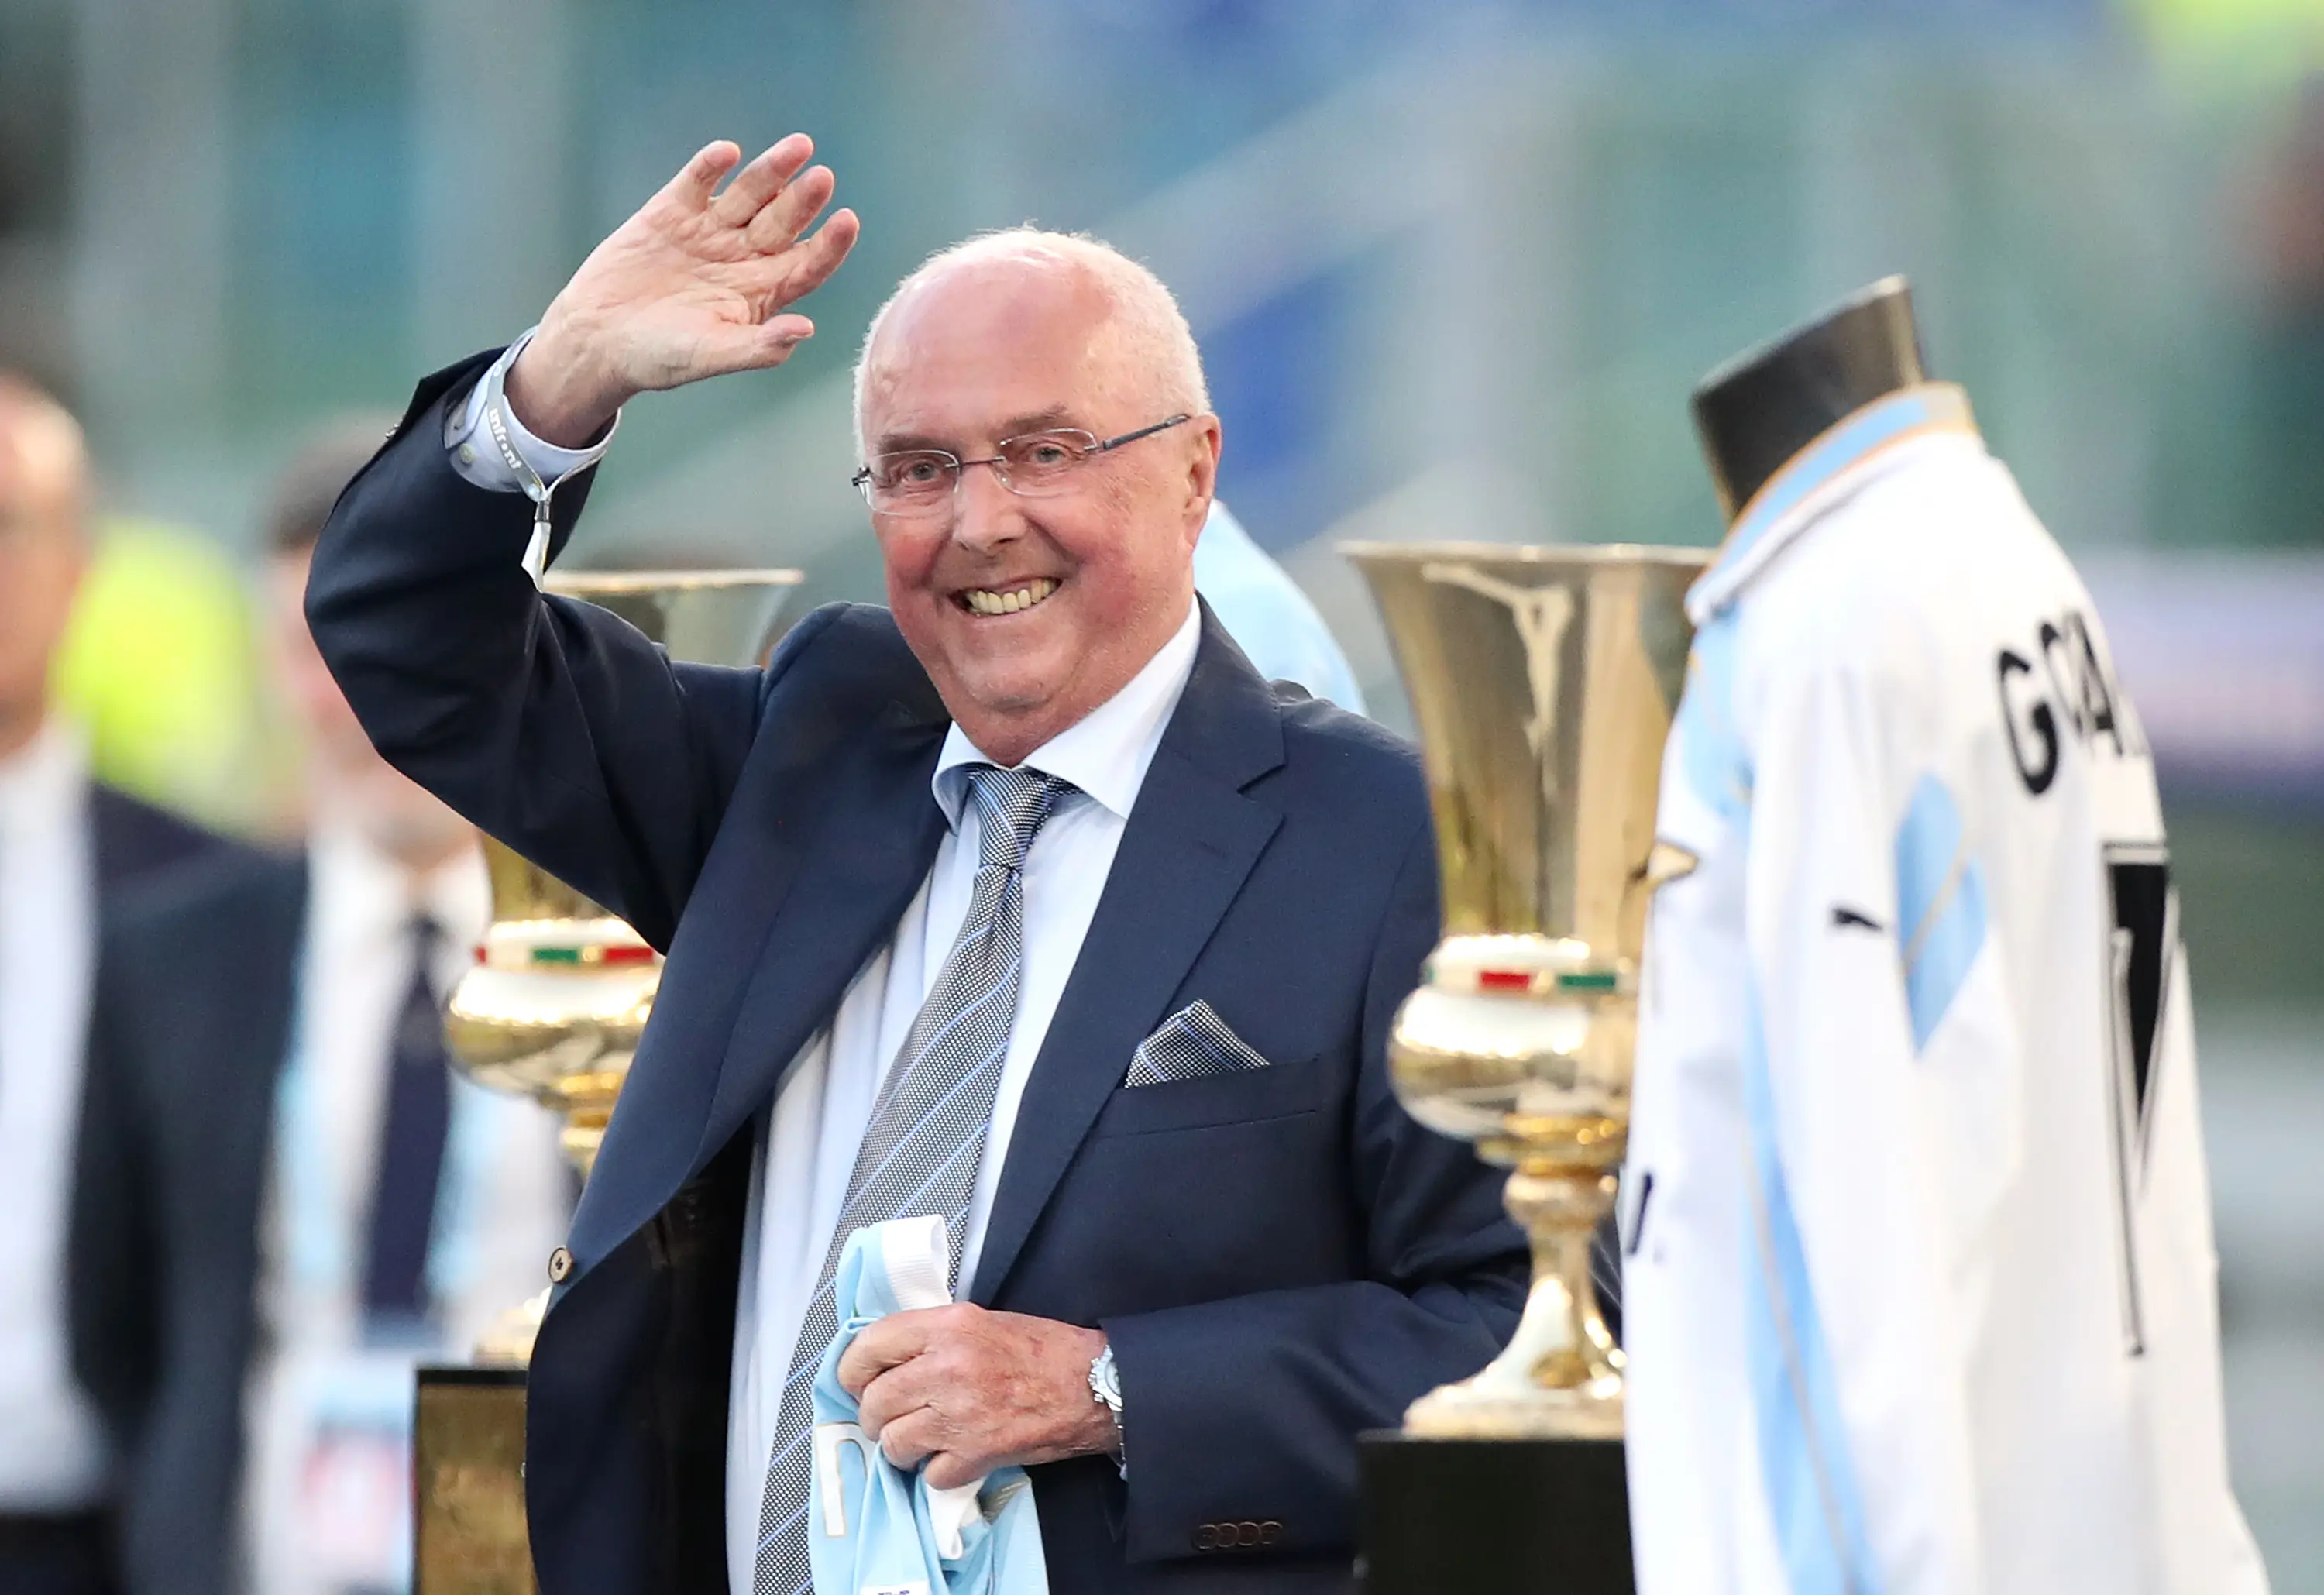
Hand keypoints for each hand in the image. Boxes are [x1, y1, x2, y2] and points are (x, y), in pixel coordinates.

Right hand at [506, 134, 859, 445]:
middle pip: (783, 223)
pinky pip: (696, 181)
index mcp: (761, 292)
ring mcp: (709, 230)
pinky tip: (727, 152)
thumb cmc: (660, 357)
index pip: (807, 264)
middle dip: (803, 201)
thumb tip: (806, 331)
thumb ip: (758, 347)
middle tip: (823, 179)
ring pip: (749, 194)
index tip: (848, 221)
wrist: (597, 339)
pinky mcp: (670, 211)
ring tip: (798, 148)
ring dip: (771, 172)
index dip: (830, 245)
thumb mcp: (711, 355)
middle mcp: (742, 256)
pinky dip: (710, 166)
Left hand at [838, 1303, 1115, 1490]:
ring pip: (894, 1442)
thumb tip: (884, 1361)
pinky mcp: (976, 1454)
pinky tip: (954, 1456)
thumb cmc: (1040, 1350)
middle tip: (891, 1418)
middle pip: (874, 1401)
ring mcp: (960, 1414)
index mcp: (947, 1326)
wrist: (1092, 1385)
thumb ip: (931, 1336)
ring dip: (901, 1447)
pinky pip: (929, 1474)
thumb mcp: (980, 1322)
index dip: (853, 1370)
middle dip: (875, 1416)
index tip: (857, 1382)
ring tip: (920, 1441)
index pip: (870, 1346)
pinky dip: (937, 1472)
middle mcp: (947, 1367)